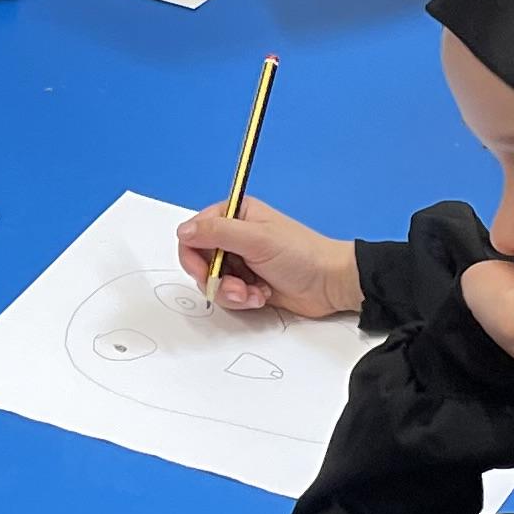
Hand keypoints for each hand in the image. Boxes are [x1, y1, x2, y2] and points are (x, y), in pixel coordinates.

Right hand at [174, 195, 359, 319]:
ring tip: (255, 294)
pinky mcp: (248, 283)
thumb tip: (183, 231)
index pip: (194, 232)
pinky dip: (242, 300)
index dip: (195, 255)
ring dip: (231, 293)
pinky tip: (262, 296)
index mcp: (235, 214)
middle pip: (200, 261)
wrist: (330, 284)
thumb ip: (217, 233)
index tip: (206, 271)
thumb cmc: (301, 254)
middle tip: (236, 287)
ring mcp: (241, 261)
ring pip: (213, 281)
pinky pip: (228, 295)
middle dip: (216, 279)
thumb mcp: (257, 239)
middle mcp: (235, 236)